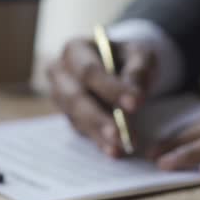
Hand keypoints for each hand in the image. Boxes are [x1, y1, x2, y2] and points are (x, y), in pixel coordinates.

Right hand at [47, 37, 155, 156]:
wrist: (119, 67)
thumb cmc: (127, 58)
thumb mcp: (139, 55)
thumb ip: (138, 71)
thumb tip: (135, 97)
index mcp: (75, 49)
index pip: (89, 71)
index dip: (111, 88)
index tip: (135, 104)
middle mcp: (60, 72)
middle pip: (75, 97)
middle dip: (98, 118)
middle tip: (119, 135)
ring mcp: (60, 96)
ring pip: (75, 117)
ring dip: (98, 134)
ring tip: (118, 147)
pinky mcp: (68, 116)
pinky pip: (80, 130)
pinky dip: (97, 141)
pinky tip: (112, 150)